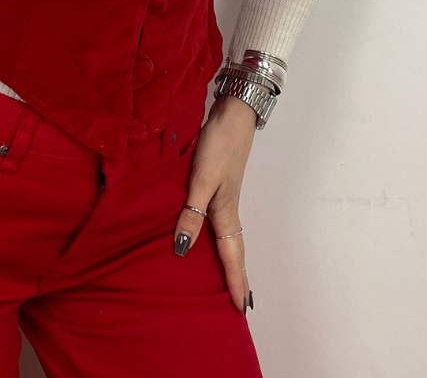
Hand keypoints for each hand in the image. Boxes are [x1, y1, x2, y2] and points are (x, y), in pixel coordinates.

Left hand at [172, 95, 257, 312]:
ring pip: (230, 238)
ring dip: (232, 260)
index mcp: (225, 212)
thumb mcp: (202, 179)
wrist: (232, 115)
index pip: (231, 256)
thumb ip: (192, 212)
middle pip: (235, 251)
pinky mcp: (219, 185)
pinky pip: (222, 223)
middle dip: (239, 278)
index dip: (235, 282)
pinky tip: (211, 237)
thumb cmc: (218, 146)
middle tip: (243, 305)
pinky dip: (222, 239)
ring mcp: (225, 197)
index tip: (242, 310)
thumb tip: (184, 248)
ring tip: (231, 280)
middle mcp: (228, 209)